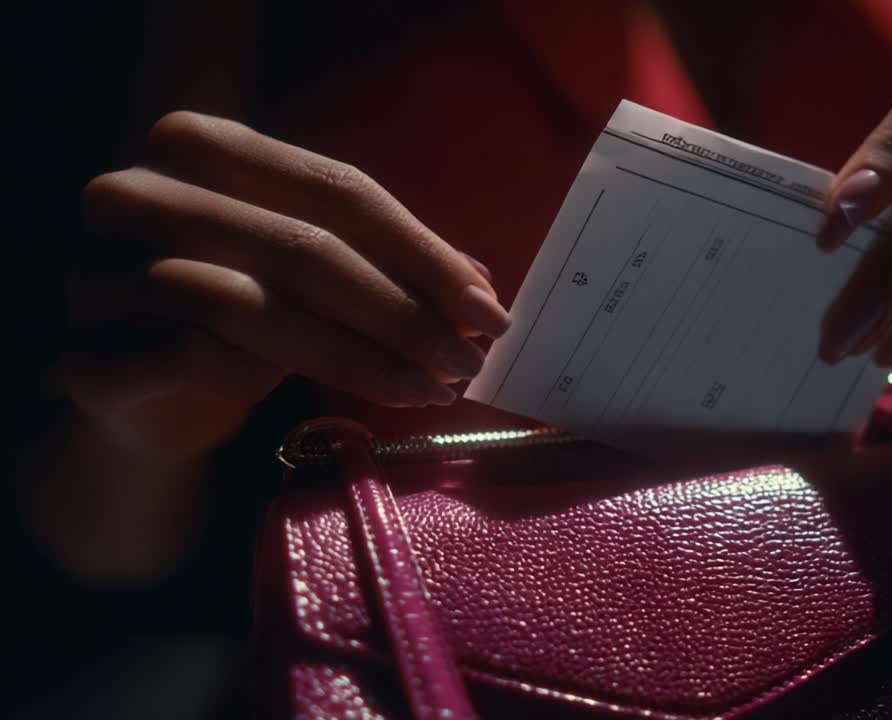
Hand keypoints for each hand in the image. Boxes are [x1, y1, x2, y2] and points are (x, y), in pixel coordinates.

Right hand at [62, 111, 510, 460]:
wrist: (140, 393)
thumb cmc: (240, 318)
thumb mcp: (312, 275)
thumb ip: (382, 264)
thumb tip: (481, 284)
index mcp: (201, 147)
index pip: (336, 189)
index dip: (420, 251)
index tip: (486, 307)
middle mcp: (140, 192)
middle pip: (301, 244)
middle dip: (400, 310)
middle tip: (465, 359)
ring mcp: (102, 270)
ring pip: (251, 304)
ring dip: (358, 355)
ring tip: (427, 390)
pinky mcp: (88, 351)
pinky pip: (193, 358)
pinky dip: (273, 380)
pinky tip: (335, 407)